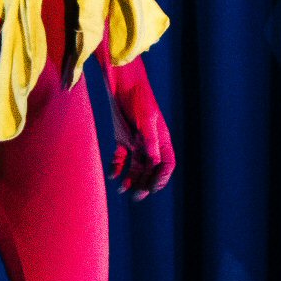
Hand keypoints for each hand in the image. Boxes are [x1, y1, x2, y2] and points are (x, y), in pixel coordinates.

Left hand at [108, 65, 174, 199]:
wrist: (122, 83)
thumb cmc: (138, 99)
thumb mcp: (146, 120)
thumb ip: (150, 141)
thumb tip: (153, 161)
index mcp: (162, 139)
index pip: (167, 164)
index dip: (162, 178)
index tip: (153, 188)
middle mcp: (150, 143)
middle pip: (150, 169)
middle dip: (145, 183)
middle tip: (137, 196)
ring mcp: (136, 141)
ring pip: (135, 167)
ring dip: (131, 179)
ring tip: (122, 190)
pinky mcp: (121, 138)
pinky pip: (121, 158)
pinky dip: (117, 168)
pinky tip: (112, 175)